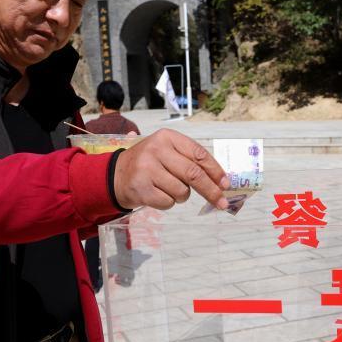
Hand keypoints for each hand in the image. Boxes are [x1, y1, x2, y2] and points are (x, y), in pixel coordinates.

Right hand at [113, 128, 228, 210]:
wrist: (115, 175)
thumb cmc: (149, 164)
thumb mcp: (167, 152)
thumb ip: (190, 161)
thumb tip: (220, 181)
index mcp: (167, 137)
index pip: (199, 154)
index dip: (215, 171)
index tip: (226, 184)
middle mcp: (157, 150)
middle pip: (194, 174)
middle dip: (211, 191)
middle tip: (222, 203)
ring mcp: (147, 169)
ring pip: (182, 191)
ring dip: (182, 196)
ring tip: (168, 188)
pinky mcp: (141, 188)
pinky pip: (168, 202)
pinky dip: (167, 203)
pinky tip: (156, 194)